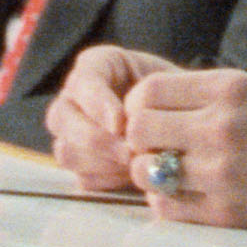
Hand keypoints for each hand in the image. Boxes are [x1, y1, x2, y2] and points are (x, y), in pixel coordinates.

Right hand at [46, 45, 180, 189]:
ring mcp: (72, 132)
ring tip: (134, 164)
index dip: (98, 104)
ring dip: (101, 162)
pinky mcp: (81, 164)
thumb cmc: (178, 96)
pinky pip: (82, 177)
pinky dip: (107, 180)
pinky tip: (131, 176)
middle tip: (128, 152)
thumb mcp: (170, 83)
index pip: (83, 81)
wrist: (185, 121)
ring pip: (66, 151)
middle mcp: (74, 96)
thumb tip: (125, 128)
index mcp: (95, 65)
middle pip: (62, 119)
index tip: (120, 123)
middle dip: (97, 139)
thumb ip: (148, 97)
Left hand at [115, 68, 246, 230]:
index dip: (138, 104)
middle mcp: (222, 128)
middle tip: (155, 145)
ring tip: (170, 171)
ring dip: (150, 172)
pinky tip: (184, 193)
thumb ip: (206, 92)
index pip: (148, 91)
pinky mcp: (226, 212)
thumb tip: (147, 101)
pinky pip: (166, 206)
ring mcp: (223, 172)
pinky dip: (166, 200)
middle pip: (138, 130)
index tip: (148, 115)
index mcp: (230, 90)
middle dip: (139, 138)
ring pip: (146, 171)